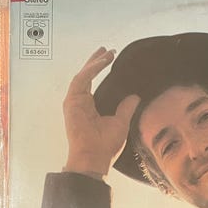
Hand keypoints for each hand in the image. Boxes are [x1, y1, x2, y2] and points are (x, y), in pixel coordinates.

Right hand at [63, 47, 139, 175]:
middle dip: (95, 61)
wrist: (95, 158)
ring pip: (83, 75)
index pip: (92, 82)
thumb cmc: (106, 146)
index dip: (100, 69)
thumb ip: (126, 108)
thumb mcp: (120, 123)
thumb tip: (135, 97)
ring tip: (107, 52)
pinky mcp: (72, 102)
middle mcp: (79, 102)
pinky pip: (82, 79)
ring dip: (95, 62)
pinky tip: (102, 61)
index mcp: (89, 107)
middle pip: (86, 75)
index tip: (110, 58)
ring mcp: (74, 102)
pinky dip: (92, 69)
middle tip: (106, 49)